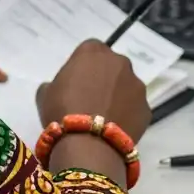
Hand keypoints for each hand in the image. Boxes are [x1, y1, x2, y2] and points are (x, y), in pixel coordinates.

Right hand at [36, 40, 151, 141]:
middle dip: (104, 76)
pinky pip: (134, 106)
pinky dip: (127, 113)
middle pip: (112, 65)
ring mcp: (137, 86)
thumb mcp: (45, 91)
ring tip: (104, 115)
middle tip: (91, 95)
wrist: (88, 144)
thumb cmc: (62, 110)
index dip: (83, 64)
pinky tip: (113, 127)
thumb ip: (57, 82)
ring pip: (126, 86)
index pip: (90, 48)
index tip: (76, 78)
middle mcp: (119, 63)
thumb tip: (66, 88)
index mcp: (93, 52)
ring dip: (117, 94)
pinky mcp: (147, 108)